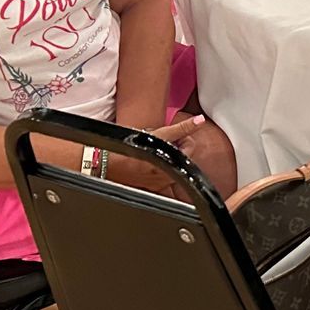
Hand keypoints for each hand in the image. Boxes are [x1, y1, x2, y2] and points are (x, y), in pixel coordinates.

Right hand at [108, 115, 235, 196]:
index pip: (190, 146)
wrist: (110, 163)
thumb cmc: (132, 149)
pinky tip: (149, 162)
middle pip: (182, 157)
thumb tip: (199, 120)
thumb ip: (182, 128)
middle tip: (161, 141)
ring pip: (172, 167)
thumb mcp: (160, 134)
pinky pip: (161, 178)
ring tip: (154, 150)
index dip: (182, 136)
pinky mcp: (150, 188)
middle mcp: (170, 177)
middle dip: (175, 147)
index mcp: (174, 164)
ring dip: (167, 157)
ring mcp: (160, 185)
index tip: (172, 134)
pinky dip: (159, 169)